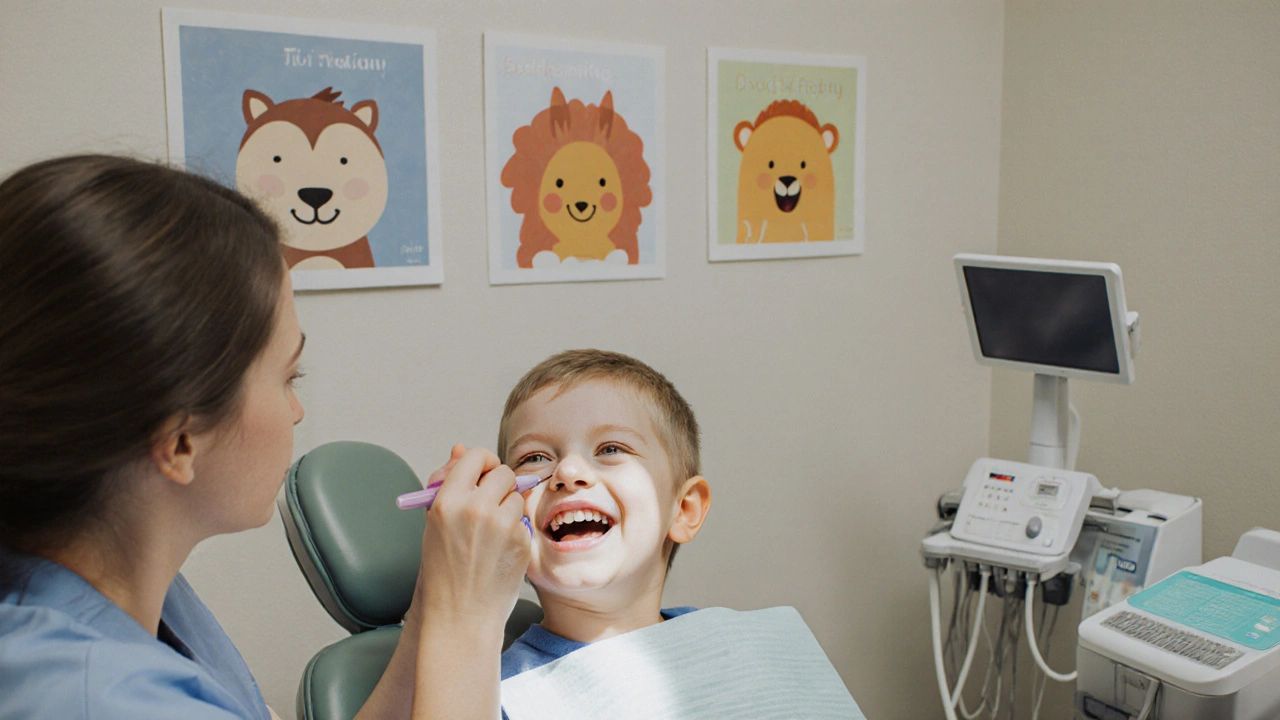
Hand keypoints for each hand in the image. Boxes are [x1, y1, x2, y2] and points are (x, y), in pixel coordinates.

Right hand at [413, 445, 529, 629]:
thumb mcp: (435, 522)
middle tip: (489, 504)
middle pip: (502, 472)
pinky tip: (499, 551)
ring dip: (508, 508)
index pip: (474, 456)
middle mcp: (475, 509)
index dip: (481, 463)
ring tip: (490, 534)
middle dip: (499, 484)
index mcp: (447, 501)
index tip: (482, 474)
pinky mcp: (520, 541)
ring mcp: (501, 525)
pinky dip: (515, 530)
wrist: (459, 614)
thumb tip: (460, 448)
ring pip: (516, 496)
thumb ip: (447, 482)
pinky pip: (523, 520)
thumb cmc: (443, 568)